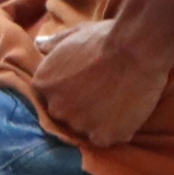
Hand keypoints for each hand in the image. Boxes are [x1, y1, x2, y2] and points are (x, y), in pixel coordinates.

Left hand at [30, 18, 173, 148]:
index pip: (50, 95)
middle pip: (65, 114)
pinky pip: (104, 139)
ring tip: (115, 102)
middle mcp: (56, 107)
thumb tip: (38, 43)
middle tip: (102, 92)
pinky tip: (124, 115)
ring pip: (85, 128)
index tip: (85, 82)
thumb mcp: (74, 35)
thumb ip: (53, 43)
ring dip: (97, 120)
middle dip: (80, 106)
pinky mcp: (102, 136)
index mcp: (43, 84)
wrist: (135, 50)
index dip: (69, 90)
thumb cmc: (105, 39)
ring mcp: (78, 124)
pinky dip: (114, 131)